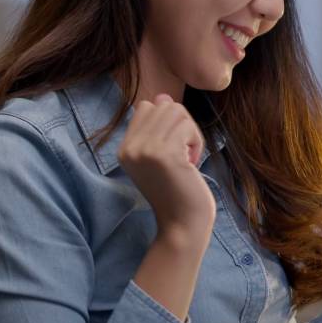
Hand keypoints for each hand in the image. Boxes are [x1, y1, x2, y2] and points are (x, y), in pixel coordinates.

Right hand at [117, 94, 214, 239]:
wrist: (182, 226)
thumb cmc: (178, 193)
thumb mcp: (161, 158)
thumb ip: (159, 129)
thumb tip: (162, 96)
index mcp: (124, 149)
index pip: (146, 107)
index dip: (168, 122)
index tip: (174, 150)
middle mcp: (129, 148)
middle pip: (164, 105)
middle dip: (183, 126)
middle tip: (184, 155)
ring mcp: (144, 150)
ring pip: (177, 111)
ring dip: (191, 133)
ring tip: (187, 159)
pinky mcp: (164, 154)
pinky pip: (188, 125)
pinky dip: (197, 142)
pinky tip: (191, 165)